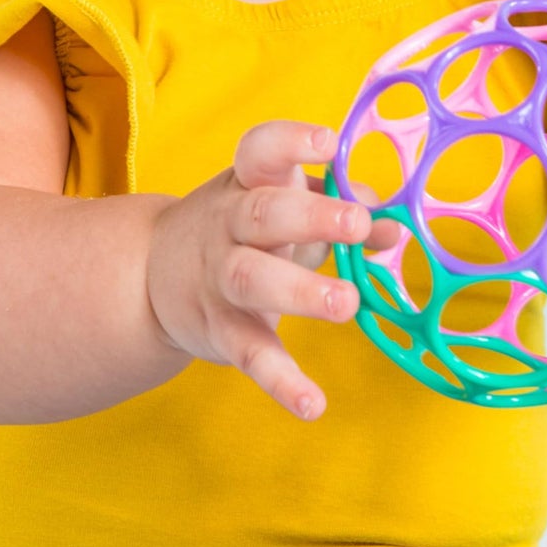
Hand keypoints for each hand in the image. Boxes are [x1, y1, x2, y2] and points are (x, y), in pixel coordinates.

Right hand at [144, 120, 397, 420]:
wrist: (152, 274)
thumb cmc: (244, 227)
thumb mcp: (286, 203)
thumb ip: (340, 206)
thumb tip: (395, 227)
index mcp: (249, 182)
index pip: (261, 150)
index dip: (291, 141)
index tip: (327, 143)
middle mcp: (229, 224)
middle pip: (261, 214)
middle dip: (310, 216)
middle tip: (357, 222)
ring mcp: (219, 277)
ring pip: (252, 280)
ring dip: (300, 291)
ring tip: (348, 304)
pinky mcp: (219, 330)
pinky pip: (250, 354)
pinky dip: (281, 381)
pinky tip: (312, 404)